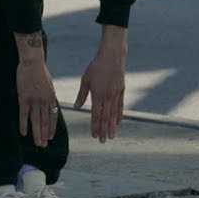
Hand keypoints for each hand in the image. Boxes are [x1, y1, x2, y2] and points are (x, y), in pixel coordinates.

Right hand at [14, 34, 57, 147]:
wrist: (32, 62)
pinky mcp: (23, 98)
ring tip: (37, 143)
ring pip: (36, 121)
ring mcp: (34, 100)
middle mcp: (44, 101)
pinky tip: (23, 133)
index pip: (53, 117)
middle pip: (44, 121)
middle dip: (44, 135)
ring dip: (37, 133)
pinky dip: (23, 125)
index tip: (50, 137)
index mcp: (51, 98)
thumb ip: (48, 96)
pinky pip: (24, 114)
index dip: (51, 128)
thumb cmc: (40, 72)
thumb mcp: (49, 85)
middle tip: (43, 146)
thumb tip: (49, 106)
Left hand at [74, 25, 127, 142]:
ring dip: (112, 126)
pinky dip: (119, 115)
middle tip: (103, 141)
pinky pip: (120, 106)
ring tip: (112, 136)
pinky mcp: (121, 90)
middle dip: (104, 130)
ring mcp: (116, 94)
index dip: (95, 126)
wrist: (112, 55)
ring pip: (114, 114)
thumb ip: (81, 94)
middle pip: (106, 117)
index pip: (96, 115)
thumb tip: (77, 107)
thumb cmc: (96, 66)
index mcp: (98, 95)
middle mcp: (108, 96)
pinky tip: (118, 122)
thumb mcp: (85, 79)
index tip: (94, 136)